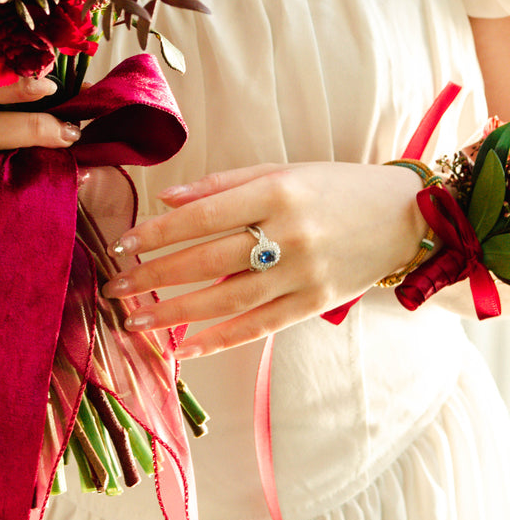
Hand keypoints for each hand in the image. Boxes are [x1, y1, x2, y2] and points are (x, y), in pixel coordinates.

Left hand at [102, 161, 429, 356]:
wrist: (405, 219)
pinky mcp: (314, 304)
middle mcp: (289, 234)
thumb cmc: (337, 188)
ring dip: (176, 314)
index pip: (202, 216)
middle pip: (207, 261)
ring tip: (137, 320)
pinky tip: (184, 348)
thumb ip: (224, 184)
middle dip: (154, 276)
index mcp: (279, 192)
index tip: (123, 244)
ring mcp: (304, 274)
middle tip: (114, 287)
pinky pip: (259, 327)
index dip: (157, 233)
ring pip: (227, 300)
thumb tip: (167, 200)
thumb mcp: (285, 171)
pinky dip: (219, 340)